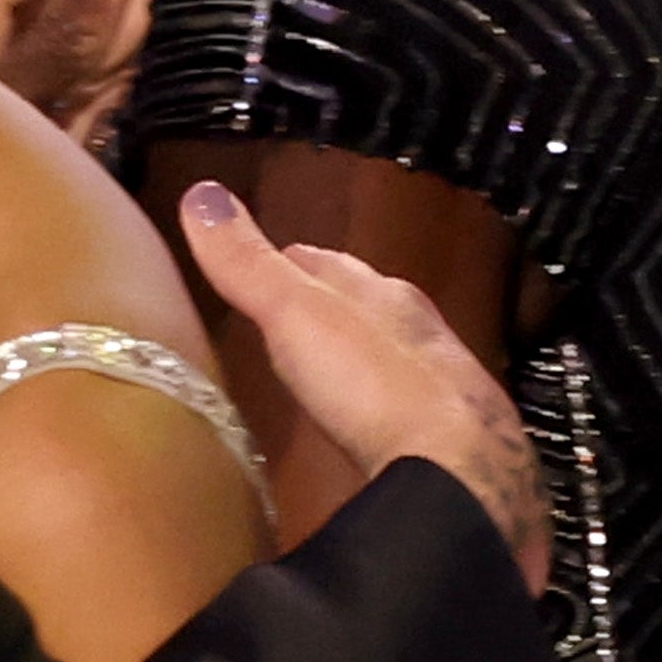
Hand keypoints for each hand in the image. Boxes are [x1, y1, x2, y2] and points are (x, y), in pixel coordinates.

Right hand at [179, 181, 544, 587]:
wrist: (459, 470)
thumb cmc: (372, 382)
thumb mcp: (295, 315)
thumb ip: (248, 263)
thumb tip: (201, 192)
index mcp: (381, 293)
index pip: (325, 263)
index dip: (288, 260)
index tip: (258, 263)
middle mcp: (418, 330)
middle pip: (364, 303)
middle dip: (327, 303)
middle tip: (284, 311)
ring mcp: (440, 385)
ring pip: (388, 353)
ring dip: (356, 354)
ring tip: (320, 364)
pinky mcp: (449, 440)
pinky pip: (402, 408)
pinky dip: (376, 406)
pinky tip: (362, 423)